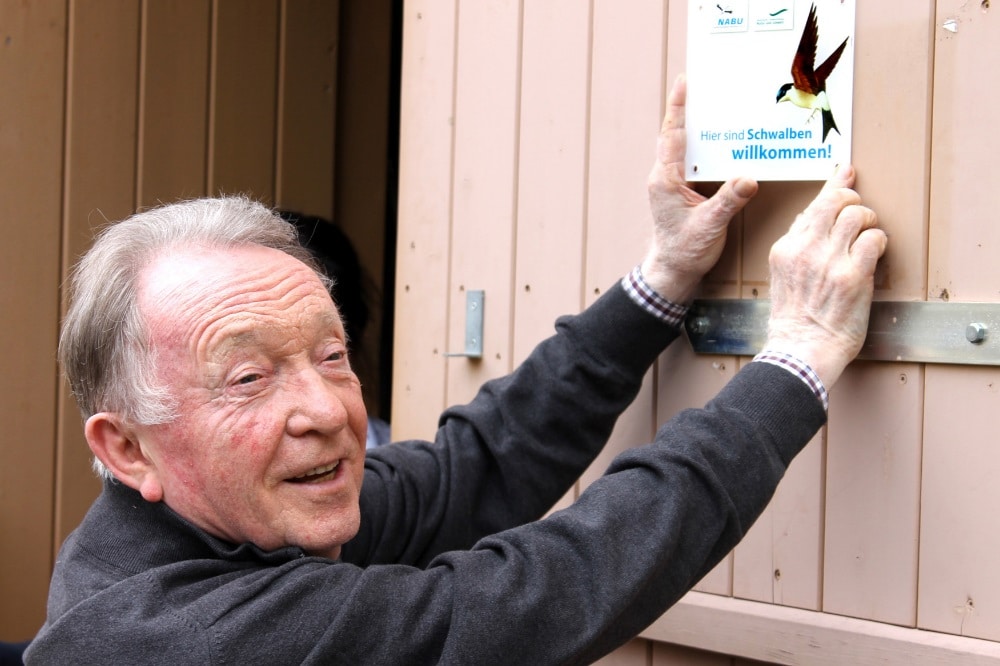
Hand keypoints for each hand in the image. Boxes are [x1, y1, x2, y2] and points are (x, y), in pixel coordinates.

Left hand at [641, 74, 757, 302]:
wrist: (673, 270)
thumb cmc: (685, 250)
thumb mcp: (710, 225)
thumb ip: (728, 201)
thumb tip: (748, 178)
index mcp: (665, 180)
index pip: (672, 136)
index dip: (678, 108)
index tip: (684, 83)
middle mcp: (664, 177)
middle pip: (676, 135)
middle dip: (689, 109)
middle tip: (703, 84)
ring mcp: (671, 183)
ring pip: (684, 147)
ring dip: (697, 128)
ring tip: (715, 106)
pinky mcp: (680, 190)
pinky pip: (692, 161)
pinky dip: (705, 148)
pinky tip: (722, 142)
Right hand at [765, 164, 887, 387]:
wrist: (800, 351)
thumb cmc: (794, 323)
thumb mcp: (782, 278)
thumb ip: (798, 249)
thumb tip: (813, 221)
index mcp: (785, 249)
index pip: (811, 206)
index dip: (834, 186)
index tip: (846, 172)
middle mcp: (804, 249)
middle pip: (836, 200)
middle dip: (854, 201)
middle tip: (862, 215)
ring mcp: (828, 261)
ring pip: (857, 214)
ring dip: (869, 221)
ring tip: (869, 236)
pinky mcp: (853, 275)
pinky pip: (874, 239)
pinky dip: (878, 242)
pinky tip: (874, 254)